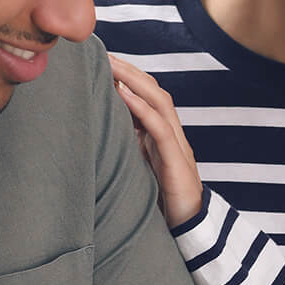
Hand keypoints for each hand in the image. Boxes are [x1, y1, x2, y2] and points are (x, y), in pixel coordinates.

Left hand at [107, 53, 203, 226]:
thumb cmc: (159, 202)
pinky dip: (142, 108)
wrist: (187, 231)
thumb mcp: (138, 169)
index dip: (128, 75)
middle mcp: (172, 135)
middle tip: (102, 53)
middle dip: (128, 69)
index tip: (102, 60)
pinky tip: (124, 94)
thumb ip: (127, 148)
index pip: (148, 95)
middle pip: (154, 90)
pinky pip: (159, 128)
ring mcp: (177, 146)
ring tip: (110, 65)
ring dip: (133, 80)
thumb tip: (97, 131)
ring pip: (159, 102)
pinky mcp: (176, 161)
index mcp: (162, 136)